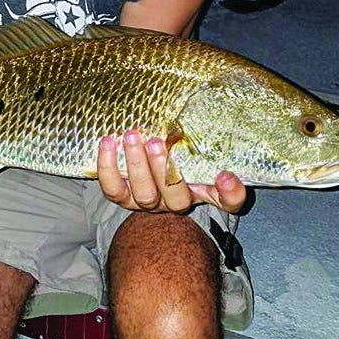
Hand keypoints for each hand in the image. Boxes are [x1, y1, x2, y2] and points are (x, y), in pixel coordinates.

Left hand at [97, 130, 246, 213]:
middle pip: (175, 198)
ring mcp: (148, 201)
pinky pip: (113, 188)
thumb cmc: (174, 154)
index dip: (230, 193)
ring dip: (136, 165)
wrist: (142, 169)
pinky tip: (108, 142)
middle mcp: (176, 202)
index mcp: (202, 190)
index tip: (225, 175)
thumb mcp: (193, 149)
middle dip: (164, 169)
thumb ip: (205, 143)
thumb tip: (225, 159)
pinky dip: (107, 166)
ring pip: (144, 194)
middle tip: (156, 142)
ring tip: (131, 136)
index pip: (228, 202)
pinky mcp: (123, 197)